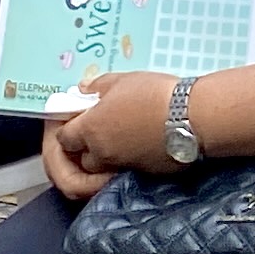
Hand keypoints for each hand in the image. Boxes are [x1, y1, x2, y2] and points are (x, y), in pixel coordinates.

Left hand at [43, 70, 176, 198]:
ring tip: (116, 137)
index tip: (75, 117)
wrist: (191, 118)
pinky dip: (125, 159)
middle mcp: (102, 153)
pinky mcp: (143, 173)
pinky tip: (137, 142)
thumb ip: (96, 86)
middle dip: (83, 147)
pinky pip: (125, 169)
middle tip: (94, 130)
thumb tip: (83, 90)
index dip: (66, 128)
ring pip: (101, 168)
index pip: (63, 138)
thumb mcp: (122, 80)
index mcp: (90, 129)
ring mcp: (122, 166)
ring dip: (103, 156)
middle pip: (80, 158)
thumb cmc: (154, 95)